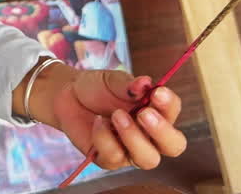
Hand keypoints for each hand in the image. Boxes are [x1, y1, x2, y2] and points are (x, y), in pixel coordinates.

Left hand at [24, 64, 185, 169]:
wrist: (67, 96)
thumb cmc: (97, 88)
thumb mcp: (113, 80)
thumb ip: (129, 84)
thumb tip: (146, 84)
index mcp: (155, 112)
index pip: (173, 113)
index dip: (169, 105)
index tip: (158, 92)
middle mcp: (149, 136)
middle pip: (173, 146)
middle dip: (161, 131)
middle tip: (144, 113)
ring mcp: (131, 150)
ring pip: (148, 159)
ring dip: (133, 137)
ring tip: (116, 115)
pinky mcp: (109, 159)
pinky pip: (114, 157)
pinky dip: (105, 137)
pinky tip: (98, 121)